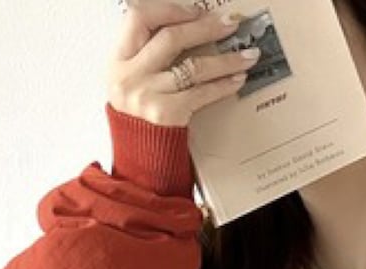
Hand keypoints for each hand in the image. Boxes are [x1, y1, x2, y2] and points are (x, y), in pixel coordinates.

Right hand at [108, 3, 261, 127]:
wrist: (138, 156)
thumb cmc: (139, 115)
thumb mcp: (131, 78)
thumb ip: (147, 52)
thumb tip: (186, 26)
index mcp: (118, 59)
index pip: (139, 18)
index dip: (170, 10)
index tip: (196, 10)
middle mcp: (129, 74)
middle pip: (172, 38)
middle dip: (206, 27)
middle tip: (231, 23)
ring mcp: (147, 94)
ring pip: (193, 66)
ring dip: (225, 59)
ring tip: (247, 55)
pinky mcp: (166, 113)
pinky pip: (200, 93)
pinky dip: (222, 85)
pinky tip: (237, 80)